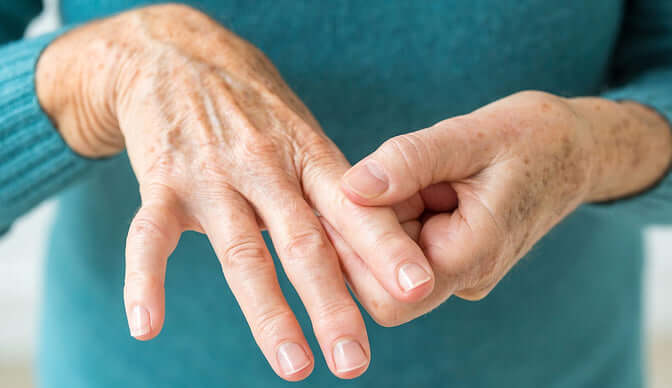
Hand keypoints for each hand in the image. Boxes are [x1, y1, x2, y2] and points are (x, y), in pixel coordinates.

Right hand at [35, 4, 434, 379]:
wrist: (178, 55)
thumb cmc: (256, 108)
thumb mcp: (304, 135)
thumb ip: (330, 193)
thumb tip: (372, 252)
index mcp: (309, 155)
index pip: (352, 209)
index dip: (385, 247)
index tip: (417, 288)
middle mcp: (265, 166)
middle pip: (304, 241)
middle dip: (332, 304)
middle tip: (355, 360)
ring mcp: (212, 174)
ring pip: (242, 250)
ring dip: (267, 313)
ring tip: (293, 365)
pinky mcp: (162, 181)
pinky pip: (148, 235)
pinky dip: (145, 281)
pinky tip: (146, 326)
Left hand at [325, 91, 671, 325]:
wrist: (574, 151)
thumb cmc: (532, 137)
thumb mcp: (472, 135)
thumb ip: (410, 160)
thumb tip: (350, 187)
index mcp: (474, 255)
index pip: (389, 294)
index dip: (354, 252)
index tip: (348, 193)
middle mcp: (464, 277)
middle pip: (378, 285)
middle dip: (362, 231)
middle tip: (378, 176)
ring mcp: (456, 272)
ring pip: (384, 265)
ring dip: (380, 218)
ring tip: (414, 174)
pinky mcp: (449, 258)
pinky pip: (402, 247)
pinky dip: (395, 214)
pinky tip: (417, 182)